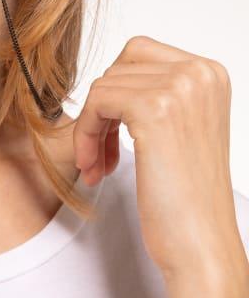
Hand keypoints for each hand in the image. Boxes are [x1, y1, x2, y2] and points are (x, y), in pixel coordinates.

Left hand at [72, 35, 248, 297]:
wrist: (200, 244)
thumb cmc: (187, 196)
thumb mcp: (180, 129)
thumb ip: (158, 94)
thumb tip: (113, 73)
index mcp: (211, 73)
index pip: (140, 53)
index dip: (117, 92)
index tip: (114, 135)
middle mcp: (201, 72)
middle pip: (120, 65)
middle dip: (102, 108)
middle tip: (99, 153)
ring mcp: (180, 87)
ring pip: (104, 85)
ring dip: (90, 127)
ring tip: (97, 165)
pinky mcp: (154, 110)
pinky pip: (96, 102)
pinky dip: (86, 134)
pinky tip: (94, 168)